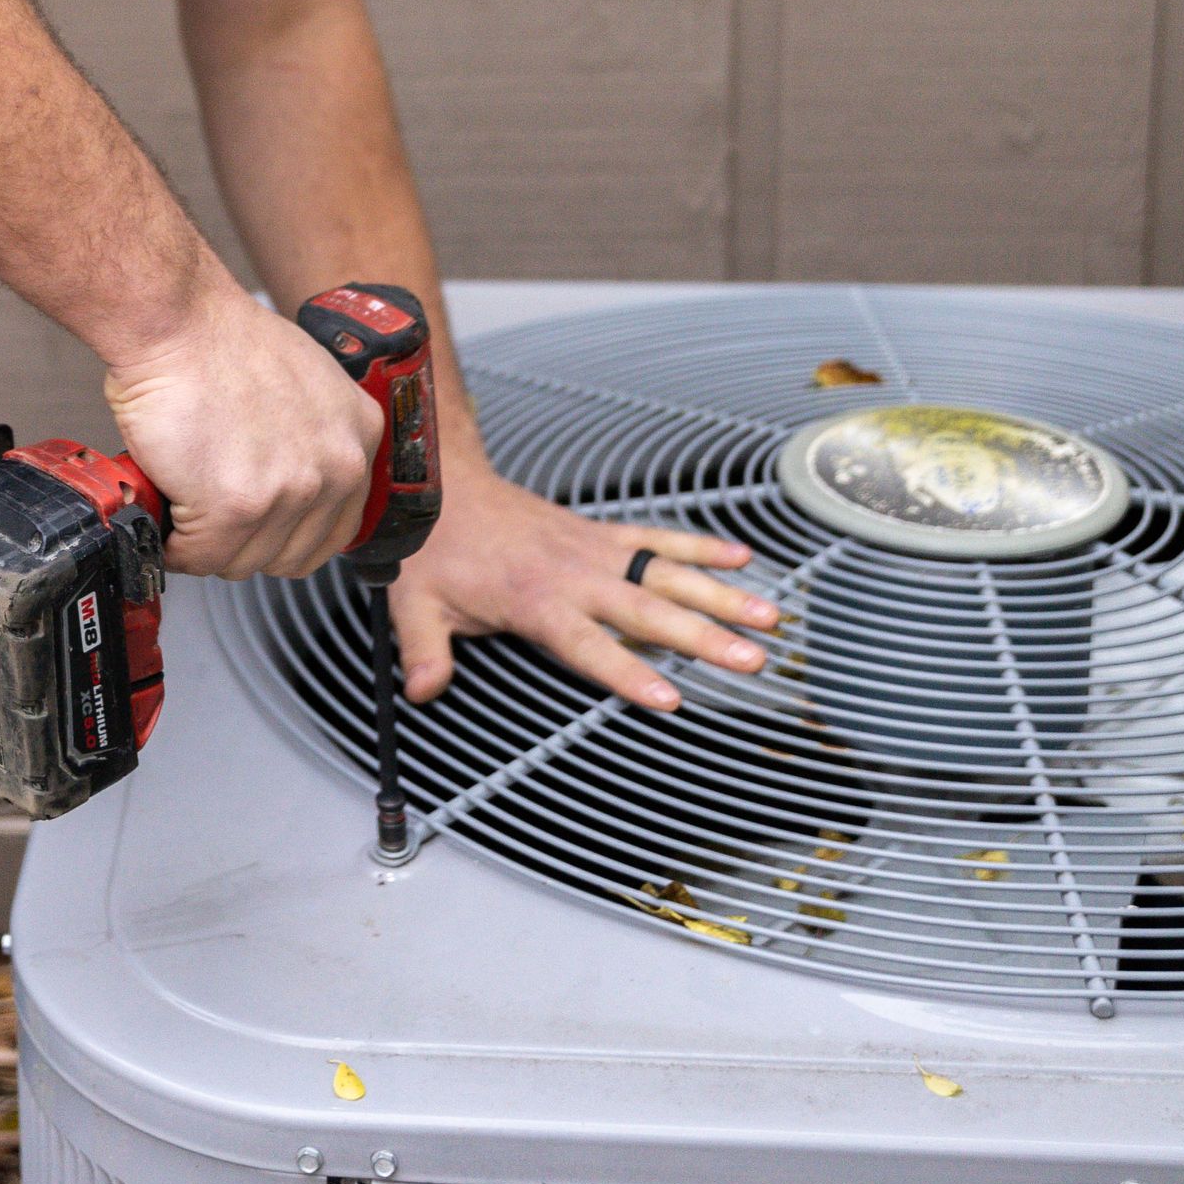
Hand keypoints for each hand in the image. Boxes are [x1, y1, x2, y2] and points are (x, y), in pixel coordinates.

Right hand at [105, 284, 382, 578]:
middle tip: (212, 514)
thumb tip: (288, 482)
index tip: (259, 527)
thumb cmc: (221, 339)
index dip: (286, 533)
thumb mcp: (304, 382)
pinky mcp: (238, 507)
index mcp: (358, 435)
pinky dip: (174, 543)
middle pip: (291, 555)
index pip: (336, 528)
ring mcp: (292, 490)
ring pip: (242, 562)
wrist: (179, 322)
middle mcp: (338, 466)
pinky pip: (199, 557)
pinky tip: (167, 506)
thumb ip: (311, 438)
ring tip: (186, 501)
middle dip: (244, 543)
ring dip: (206, 543)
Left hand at [391, 452, 779, 710]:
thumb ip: (425, 652)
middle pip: (649, 611)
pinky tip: (742, 557)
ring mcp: (594, 550)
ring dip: (721, 593)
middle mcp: (576, 574)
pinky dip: (700, 545)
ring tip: (770, 615)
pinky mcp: (601, 534)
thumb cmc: (433, 549)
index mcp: (535, 599)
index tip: (669, 696)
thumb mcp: (414, 605)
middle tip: (752, 659)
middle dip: (704, 636)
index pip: (589, 645)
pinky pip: (658, 538)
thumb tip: (424, 693)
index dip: (628, 672)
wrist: (443, 487)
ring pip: (668, 573)